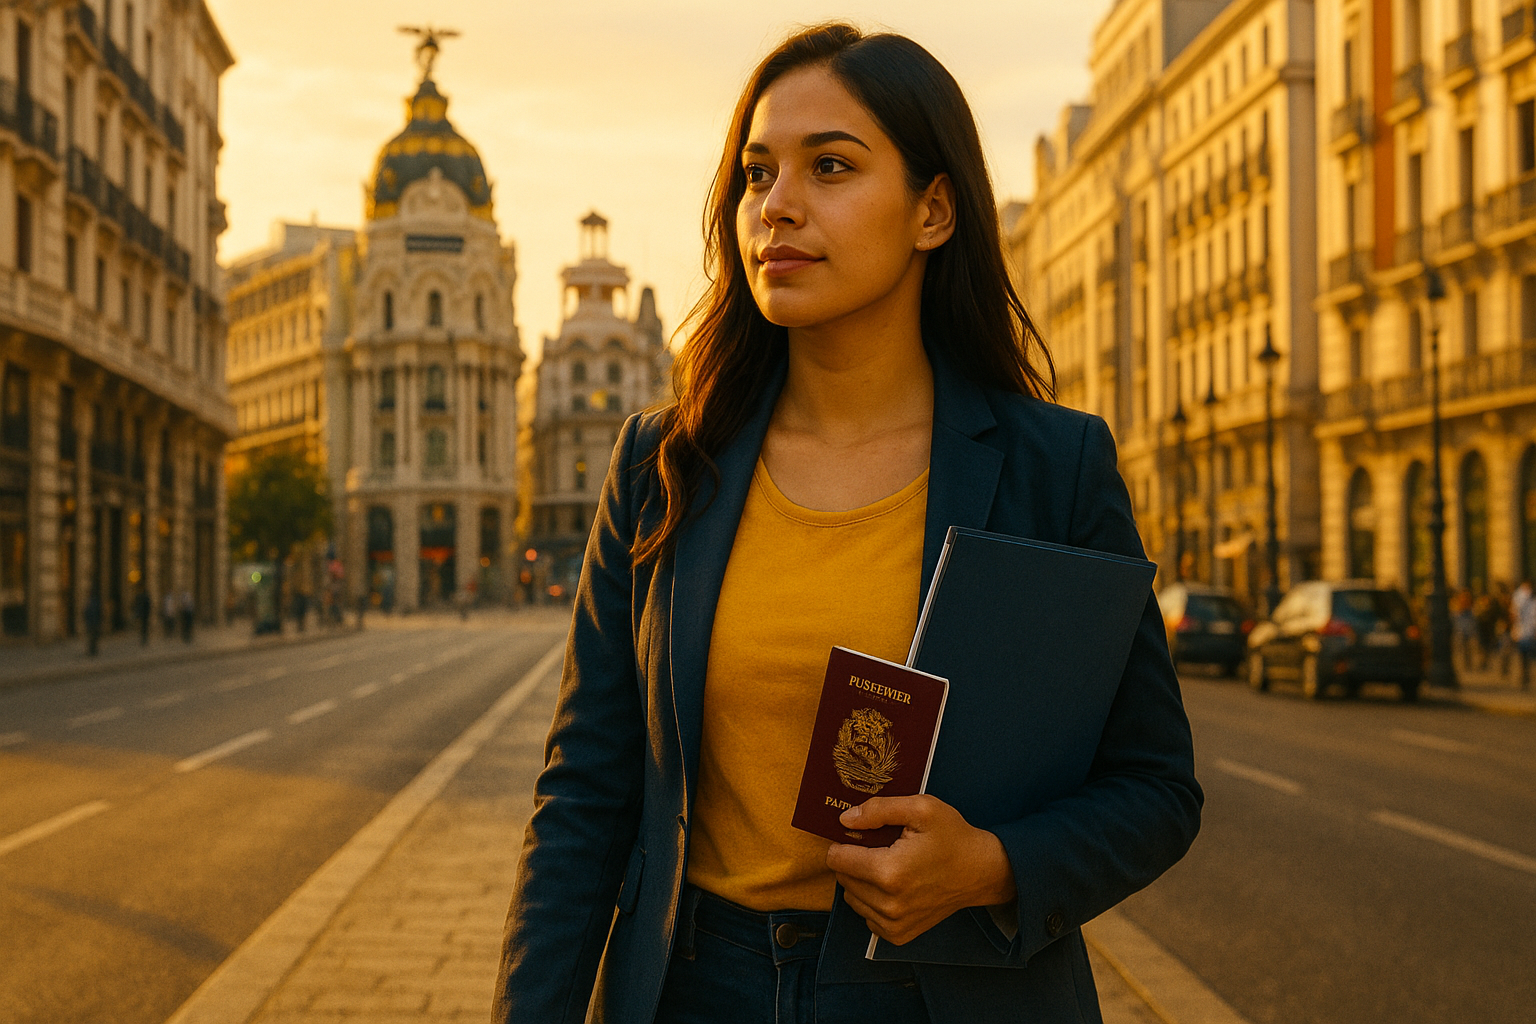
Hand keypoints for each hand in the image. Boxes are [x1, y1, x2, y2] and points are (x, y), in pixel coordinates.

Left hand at [825, 795, 1015, 945]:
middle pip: (842, 877)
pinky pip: (866, 915)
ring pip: (851, 898)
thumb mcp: (921, 809)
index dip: (845, 842)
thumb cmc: (953, 837)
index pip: (837, 859)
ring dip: (862, 881)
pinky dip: (873, 900)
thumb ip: (879, 810)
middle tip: (883, 848)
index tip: (862, 836)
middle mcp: (888, 904)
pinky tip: (894, 887)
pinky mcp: (898, 935)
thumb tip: (845, 821)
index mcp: (889, 872)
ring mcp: (893, 924)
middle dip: (855, 860)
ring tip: (891, 866)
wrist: (980, 872)